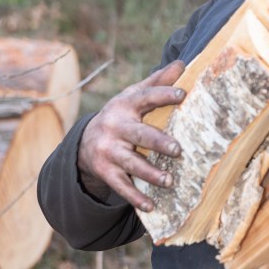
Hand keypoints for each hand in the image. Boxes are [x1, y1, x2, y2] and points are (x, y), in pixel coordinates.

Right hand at [77, 60, 185, 210]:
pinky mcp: (106, 171)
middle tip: (178, 149)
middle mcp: (115, 127)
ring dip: (150, 173)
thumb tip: (182, 63)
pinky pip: (121, 186)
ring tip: (169, 181)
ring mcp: (109, 151)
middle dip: (158, 142)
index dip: (163, 95)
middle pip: (139, 135)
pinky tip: (151, 206)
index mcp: (125, 105)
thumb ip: (157, 82)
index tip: (182, 94)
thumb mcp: (134, 96)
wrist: (86, 141)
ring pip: (131, 164)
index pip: (146, 97)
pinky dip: (136, 197)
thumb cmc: (123, 115)